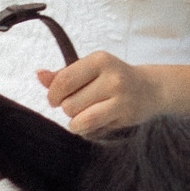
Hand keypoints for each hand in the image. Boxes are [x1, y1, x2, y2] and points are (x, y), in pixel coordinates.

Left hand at [39, 50, 158, 136]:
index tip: (55, 99)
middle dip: (67, 108)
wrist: (150, 88)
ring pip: (80, 119)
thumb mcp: (90, 70)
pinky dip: (86, 129)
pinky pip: (92, 129)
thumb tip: (39, 75)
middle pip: (70, 103)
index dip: (53, 94)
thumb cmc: (113, 77)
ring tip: (83, 116)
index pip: (64, 80)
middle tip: (77, 105)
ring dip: (75, 122)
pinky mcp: (125, 116)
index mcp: (100, 60)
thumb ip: (63, 74)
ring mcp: (120, 98)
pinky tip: (93, 122)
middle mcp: (112, 77)